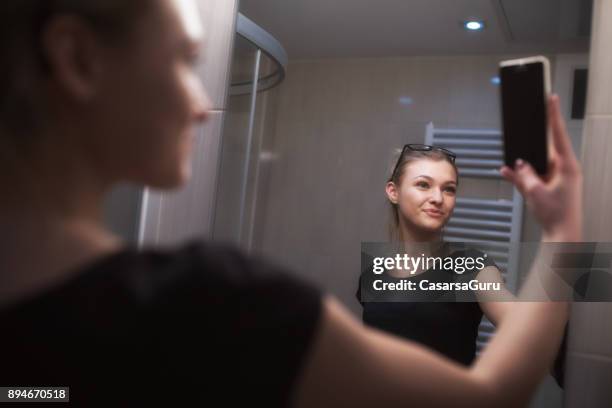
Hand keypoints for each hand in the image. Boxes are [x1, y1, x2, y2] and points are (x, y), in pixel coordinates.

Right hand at [500, 94, 582, 239]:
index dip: (553, 115)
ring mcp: (556, 178)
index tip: (551, 98)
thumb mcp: (536, 193)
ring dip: (523, 164)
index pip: (558, 134)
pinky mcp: (548, 187)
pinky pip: (531, 175)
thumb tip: (518, 165)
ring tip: (513, 166)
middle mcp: (563, 170)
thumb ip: (525, 175)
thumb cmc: (558, 216)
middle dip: (531, 143)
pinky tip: (507, 172)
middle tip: (525, 127)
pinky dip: (520, 175)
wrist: (562, 235)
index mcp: (568, 166)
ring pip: (536, 163)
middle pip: (545, 148)